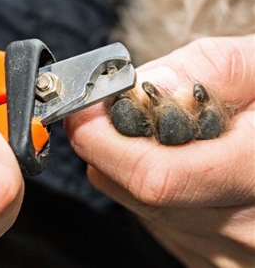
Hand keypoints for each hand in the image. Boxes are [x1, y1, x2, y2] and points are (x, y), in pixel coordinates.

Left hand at [65, 35, 254, 266]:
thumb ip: (205, 72)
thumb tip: (143, 87)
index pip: (159, 177)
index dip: (107, 143)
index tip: (84, 112)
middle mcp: (247, 231)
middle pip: (137, 195)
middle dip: (109, 148)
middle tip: (113, 113)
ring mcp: (227, 252)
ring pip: (140, 207)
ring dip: (129, 166)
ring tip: (160, 133)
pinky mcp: (213, 255)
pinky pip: (158, 220)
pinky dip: (150, 187)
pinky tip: (179, 161)